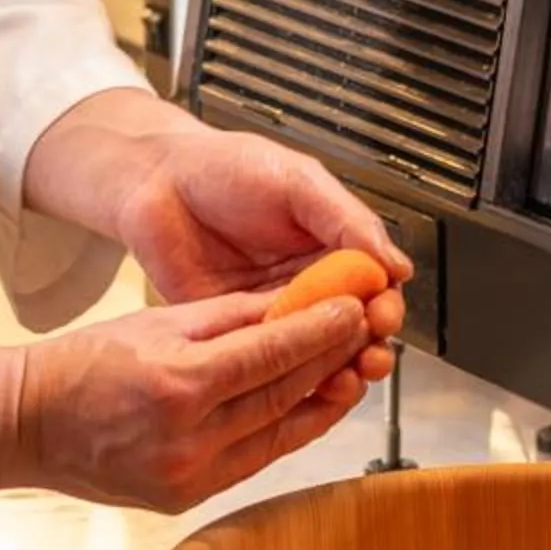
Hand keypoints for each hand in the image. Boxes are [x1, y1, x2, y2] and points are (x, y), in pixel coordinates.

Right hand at [14, 293, 373, 511]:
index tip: (353, 311)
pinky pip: (253, 462)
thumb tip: (290, 303)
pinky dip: (285, 434)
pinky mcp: (187, 498)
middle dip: (330, 362)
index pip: (271, 355)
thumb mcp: (155, 322)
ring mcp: (189, 476)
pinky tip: (308, 411)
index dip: (320, 332)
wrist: (28, 424)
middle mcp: (188, 439)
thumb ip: (229, 318)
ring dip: (320, 404)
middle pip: (282, 396)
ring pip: (278, 436)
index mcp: (178, 385)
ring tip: (350, 374)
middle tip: (364, 335)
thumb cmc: (82, 365)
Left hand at [112, 126, 411, 375]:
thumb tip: (396, 263)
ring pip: (314, 350)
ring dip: (336, 368)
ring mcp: (271, 308)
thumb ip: (346, 220)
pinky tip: (302, 383)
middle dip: (367, 347)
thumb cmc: (224, 167)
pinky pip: (268, 357)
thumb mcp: (298, 181)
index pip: (373, 286)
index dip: (383, 306)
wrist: (154, 180)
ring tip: (344, 379)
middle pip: (350, 326)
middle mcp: (305, 281)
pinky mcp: (235, 328)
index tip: (383, 318)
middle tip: (369, 357)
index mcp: (329, 244)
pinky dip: (288, 375)